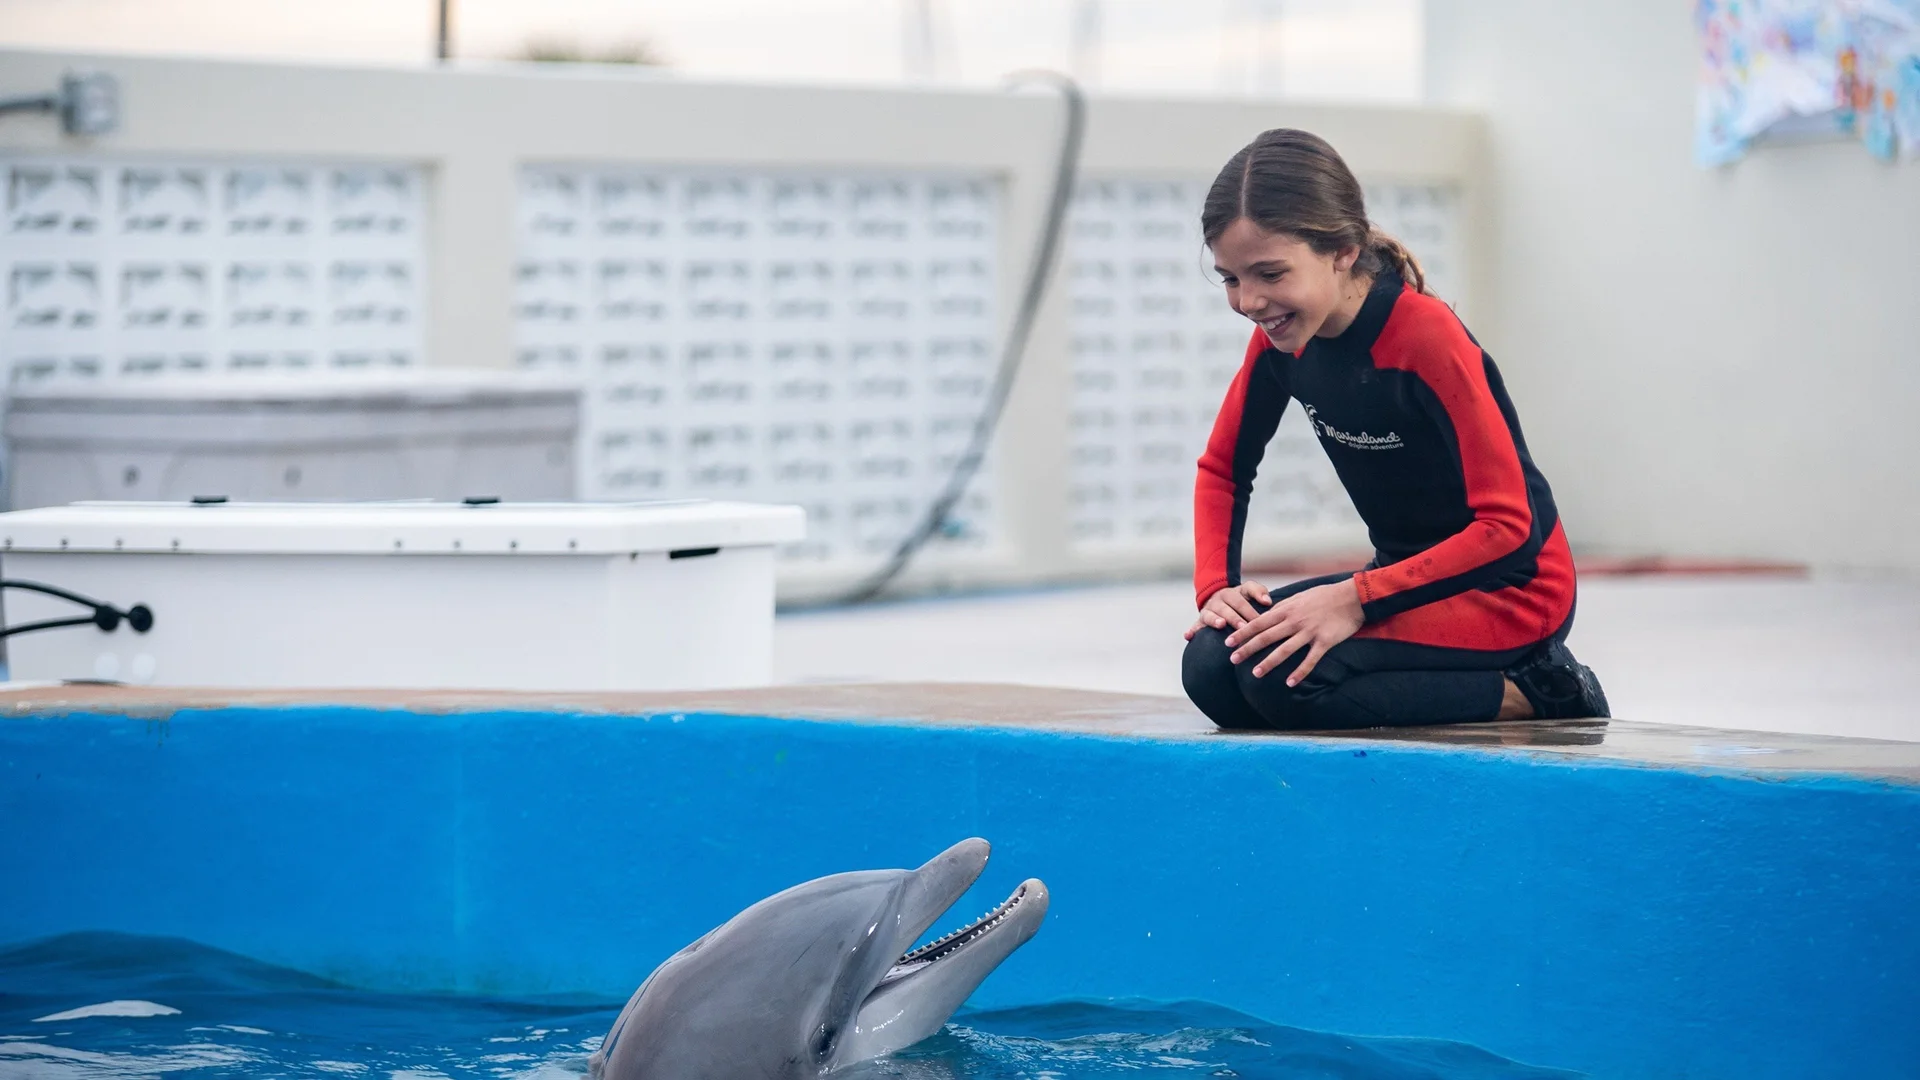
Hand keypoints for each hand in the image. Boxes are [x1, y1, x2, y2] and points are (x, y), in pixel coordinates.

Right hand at [1185, 582, 1271, 640]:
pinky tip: (1188, 636)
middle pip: (1226, 609)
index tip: (1259, 619)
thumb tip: (1268, 602)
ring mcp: (1208, 610)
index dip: (1249, 609)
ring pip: (1210, 615)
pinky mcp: (1200, 620)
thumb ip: (1259, 592)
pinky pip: (1195, 626)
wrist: (1219, 599)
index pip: (1241, 601)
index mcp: (1231, 593)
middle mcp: (1217, 600)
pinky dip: (1191, 631)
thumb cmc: (1239, 598)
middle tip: (1244, 627)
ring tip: (1221, 625)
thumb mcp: (1248, 590)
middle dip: (1235, 618)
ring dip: (1215, 620)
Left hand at [1223, 578, 1364, 684]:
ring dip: (1269, 662)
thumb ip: (1283, 607)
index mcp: (1287, 609)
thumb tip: (1266, 615)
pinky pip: (1310, 659)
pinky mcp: (1324, 641)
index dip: (1242, 633)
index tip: (1228, 642)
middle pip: (1266, 637)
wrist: (1352, 597)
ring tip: (1256, 673)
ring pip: (1285, 649)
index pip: (1259, 622)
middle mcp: (1295, 621)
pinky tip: (1290, 682)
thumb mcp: (1299, 597)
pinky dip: (1300, 672)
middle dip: (1248, 649)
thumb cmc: (1324, 596)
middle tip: (1233, 660)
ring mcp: (1309, 632)